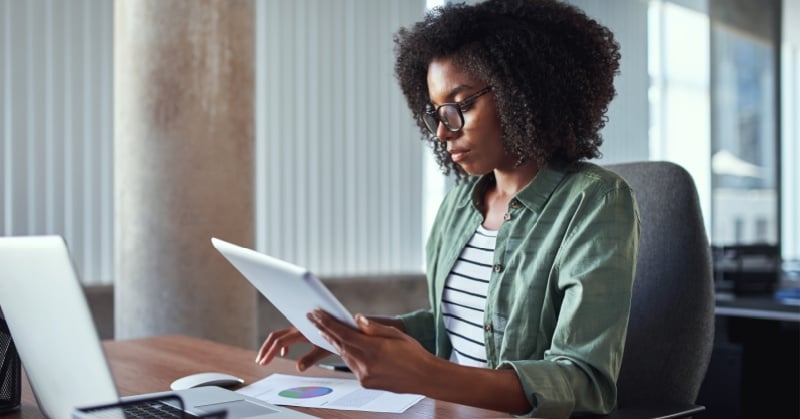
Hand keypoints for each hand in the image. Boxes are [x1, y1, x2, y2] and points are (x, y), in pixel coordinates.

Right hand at [255, 327, 331, 371]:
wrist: (342, 325)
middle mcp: (297, 327)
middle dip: (265, 348)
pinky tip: (284, 353)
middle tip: (260, 361)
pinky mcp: (301, 328)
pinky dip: (282, 344)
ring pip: (280, 335)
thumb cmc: (336, 336)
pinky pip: (287, 335)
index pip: (280, 342)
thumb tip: (298, 368)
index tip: (263, 362)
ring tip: (266, 357)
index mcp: (300, 332)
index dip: (269, 352)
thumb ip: (310, 358)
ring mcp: (298, 327)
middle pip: (275, 336)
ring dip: (271, 346)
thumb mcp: (324, 350)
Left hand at [308, 308, 437, 394]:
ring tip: (325, 330)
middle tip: (312, 319)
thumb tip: (356, 318)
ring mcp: (365, 376)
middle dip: (325, 330)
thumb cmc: (414, 354)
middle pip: (339, 344)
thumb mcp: (395, 334)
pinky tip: (345, 348)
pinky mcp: (365, 383)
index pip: (343, 333)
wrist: (425, 377)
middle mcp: (366, 364)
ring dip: (335, 343)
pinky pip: (352, 366)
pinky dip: (347, 355)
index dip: (327, 322)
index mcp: (373, 348)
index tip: (316, 314)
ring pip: (344, 356)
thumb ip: (373, 327)